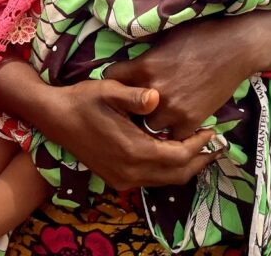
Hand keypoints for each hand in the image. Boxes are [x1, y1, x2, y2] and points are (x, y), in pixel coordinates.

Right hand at [43, 78, 219, 189]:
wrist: (54, 117)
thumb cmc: (83, 100)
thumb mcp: (108, 90)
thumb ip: (134, 96)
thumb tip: (156, 97)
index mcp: (133, 151)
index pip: (178, 156)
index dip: (199, 145)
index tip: (213, 130)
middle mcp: (130, 172)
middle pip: (177, 175)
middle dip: (199, 161)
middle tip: (216, 145)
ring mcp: (122, 179)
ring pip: (165, 180)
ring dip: (185, 166)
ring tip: (200, 148)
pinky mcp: (116, 178)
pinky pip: (152, 179)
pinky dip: (169, 169)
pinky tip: (173, 150)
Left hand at [107, 18, 256, 140]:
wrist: (235, 47)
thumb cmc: (200, 36)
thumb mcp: (165, 39)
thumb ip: (145, 57)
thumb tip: (129, 64)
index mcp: (144, 66)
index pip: (112, 77)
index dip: (114, 79)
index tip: (118, 82)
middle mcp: (154, 91)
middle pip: (127, 109)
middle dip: (129, 107)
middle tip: (133, 106)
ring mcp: (172, 108)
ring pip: (148, 127)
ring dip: (152, 122)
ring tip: (156, 117)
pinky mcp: (190, 121)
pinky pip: (172, 137)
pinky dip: (174, 132)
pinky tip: (177, 123)